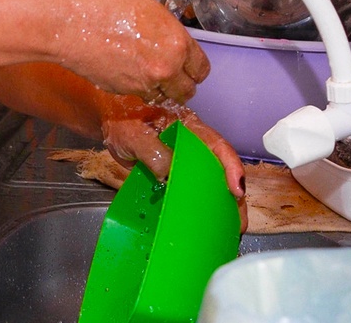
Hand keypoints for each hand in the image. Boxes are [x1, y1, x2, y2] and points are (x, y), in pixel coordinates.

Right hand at [56, 0, 209, 103]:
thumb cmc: (100, 5)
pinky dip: (135, 87)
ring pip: (162, 97)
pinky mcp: (121, 92)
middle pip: (187, 91)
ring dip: (158, 88)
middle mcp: (164, 68)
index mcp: (175, 43)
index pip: (201, 68)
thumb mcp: (144, 3)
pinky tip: (123, 69)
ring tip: (144, 71)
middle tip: (171, 74)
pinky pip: (137, 94)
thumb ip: (163, 25)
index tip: (189, 66)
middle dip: (181, 83)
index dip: (194, 66)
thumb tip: (165, 32)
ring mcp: (142, 84)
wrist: (68, 23)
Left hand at [101, 102, 247, 231]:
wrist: (111, 123)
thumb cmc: (123, 119)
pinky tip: (201, 225)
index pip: (217, 146)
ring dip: (219, 206)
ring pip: (209, 184)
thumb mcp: (135, 133)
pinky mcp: (175, 176)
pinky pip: (190, 192)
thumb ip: (152, 152)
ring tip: (229, 230)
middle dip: (233, 196)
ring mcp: (185, 162)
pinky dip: (197, 208)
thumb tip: (168, 174)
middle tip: (238, 223)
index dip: (231, 166)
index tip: (237, 189)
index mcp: (190, 128)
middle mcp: (194, 145)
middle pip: (220, 170)